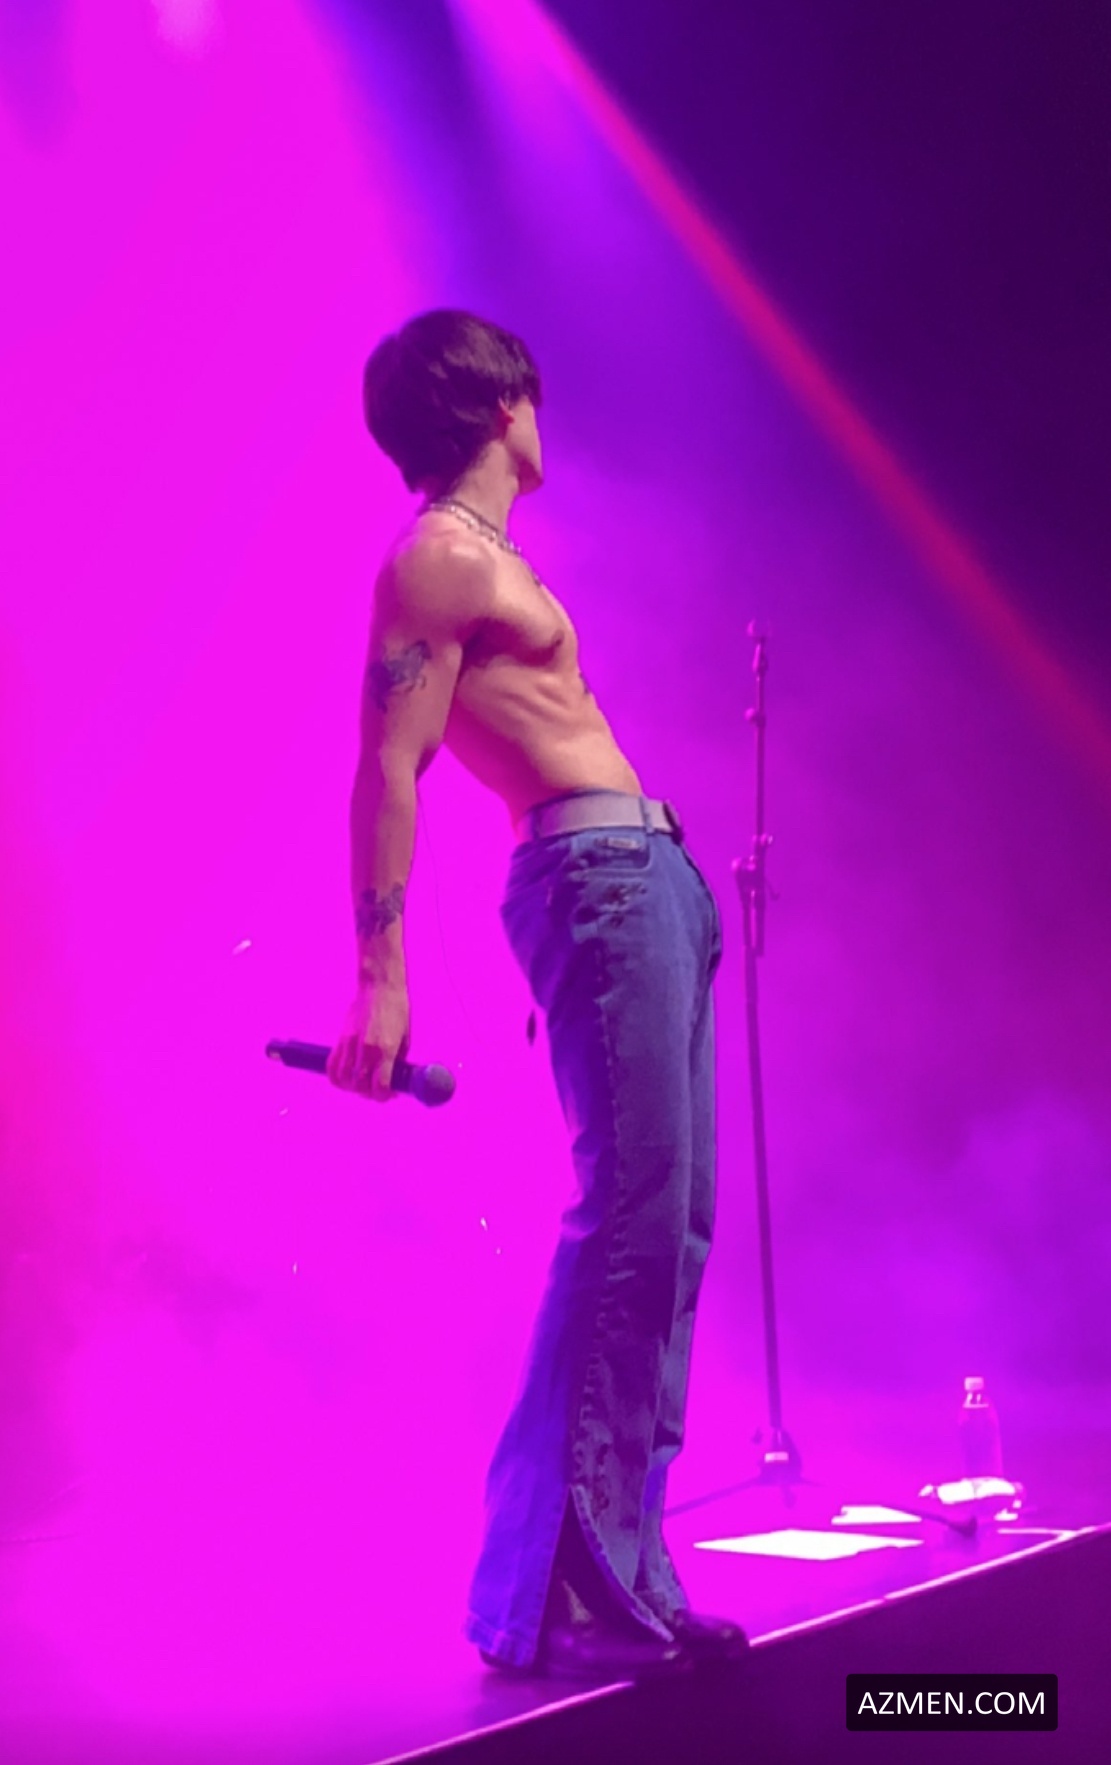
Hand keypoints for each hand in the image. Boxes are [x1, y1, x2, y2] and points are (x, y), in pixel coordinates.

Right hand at [326, 980, 409, 1101]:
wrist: (379, 985)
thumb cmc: (398, 1009)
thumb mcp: (406, 1037)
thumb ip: (398, 1061)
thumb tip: (395, 1081)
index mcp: (386, 1050)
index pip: (379, 1087)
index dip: (383, 1096)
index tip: (388, 1094)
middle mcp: (365, 1050)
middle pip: (359, 1087)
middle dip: (368, 1094)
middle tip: (375, 1090)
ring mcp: (350, 1044)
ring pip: (342, 1079)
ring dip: (351, 1087)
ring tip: (360, 1083)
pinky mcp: (340, 1039)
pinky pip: (331, 1066)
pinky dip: (337, 1077)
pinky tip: (346, 1076)